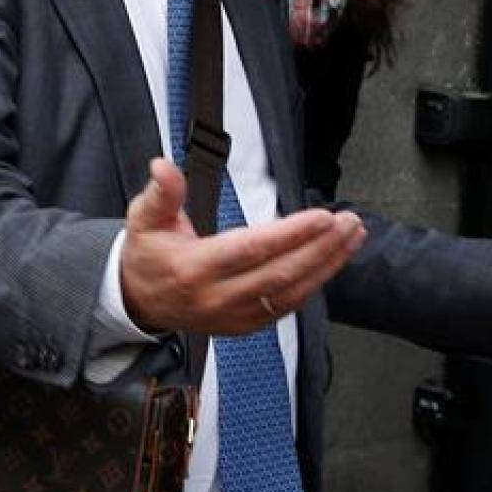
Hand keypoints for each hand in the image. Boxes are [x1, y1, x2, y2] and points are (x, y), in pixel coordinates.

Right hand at [121, 158, 365, 335]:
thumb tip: (163, 165)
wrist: (139, 302)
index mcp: (195, 268)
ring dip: (327, 264)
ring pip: (291, 292)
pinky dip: (315, 283)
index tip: (322, 216)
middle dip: (321, 247)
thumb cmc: (148, 255)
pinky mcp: (246, 325)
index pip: (252, 249)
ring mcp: (234, 316)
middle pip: (280, 273)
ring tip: (352, 236)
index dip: (291, 234)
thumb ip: (161, 193)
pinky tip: (334, 260)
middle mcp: (218, 297)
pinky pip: (287, 306)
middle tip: (349, 222)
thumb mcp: (144, 219)